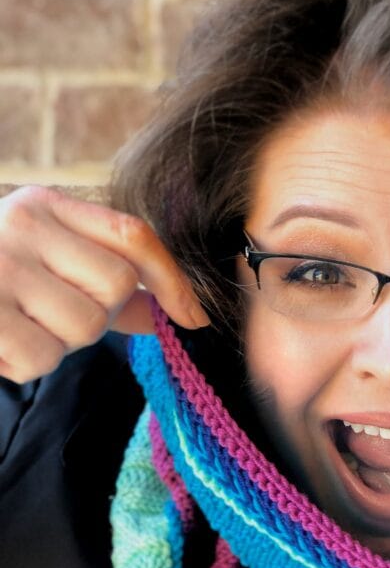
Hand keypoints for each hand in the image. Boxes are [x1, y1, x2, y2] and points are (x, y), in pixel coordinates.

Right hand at [0, 186, 209, 383]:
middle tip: (50, 314)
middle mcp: (21, 221)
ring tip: (19, 325)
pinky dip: (25, 362)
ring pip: (84, 326)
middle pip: (116, 287)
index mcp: (43, 204)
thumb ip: (105, 281)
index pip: (132, 235)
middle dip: (95, 315)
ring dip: (58, 342)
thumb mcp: (43, 263)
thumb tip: (177, 313)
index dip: (172, 280)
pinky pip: (41, 357)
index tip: (193, 320)